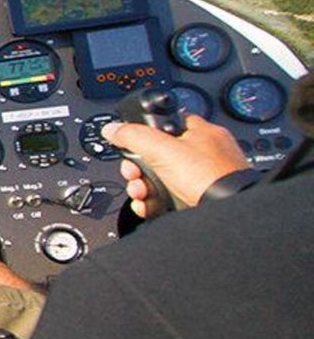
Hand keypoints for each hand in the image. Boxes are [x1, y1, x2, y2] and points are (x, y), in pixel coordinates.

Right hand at [102, 115, 250, 215]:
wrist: (226, 215)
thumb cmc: (211, 178)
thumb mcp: (163, 149)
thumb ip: (133, 135)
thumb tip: (112, 129)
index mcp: (202, 132)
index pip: (166, 123)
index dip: (144, 134)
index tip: (131, 146)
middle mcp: (203, 154)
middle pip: (157, 154)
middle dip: (137, 167)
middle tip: (134, 174)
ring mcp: (201, 178)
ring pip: (160, 177)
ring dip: (141, 185)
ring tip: (140, 192)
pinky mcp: (197, 199)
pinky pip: (167, 196)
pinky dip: (153, 201)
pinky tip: (148, 204)